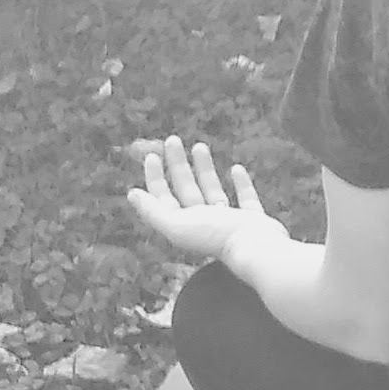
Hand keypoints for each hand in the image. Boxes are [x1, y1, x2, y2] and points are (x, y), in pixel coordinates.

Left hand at [125, 136, 288, 263]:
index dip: (155, 177)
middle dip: (177, 165)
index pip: (163, 198)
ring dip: (204, 169)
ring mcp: (230, 221)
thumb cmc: (216, 236)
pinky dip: (241, 184)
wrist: (256, 249)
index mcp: (184, 225)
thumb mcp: (177, 225)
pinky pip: (245, 197)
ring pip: (212, 190)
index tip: (152, 156)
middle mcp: (204, 222)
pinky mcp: (252, 219)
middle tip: (172, 140)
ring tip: (199, 146)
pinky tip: (236, 169)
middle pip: (185, 189)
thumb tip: (132, 194)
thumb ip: (153, 211)